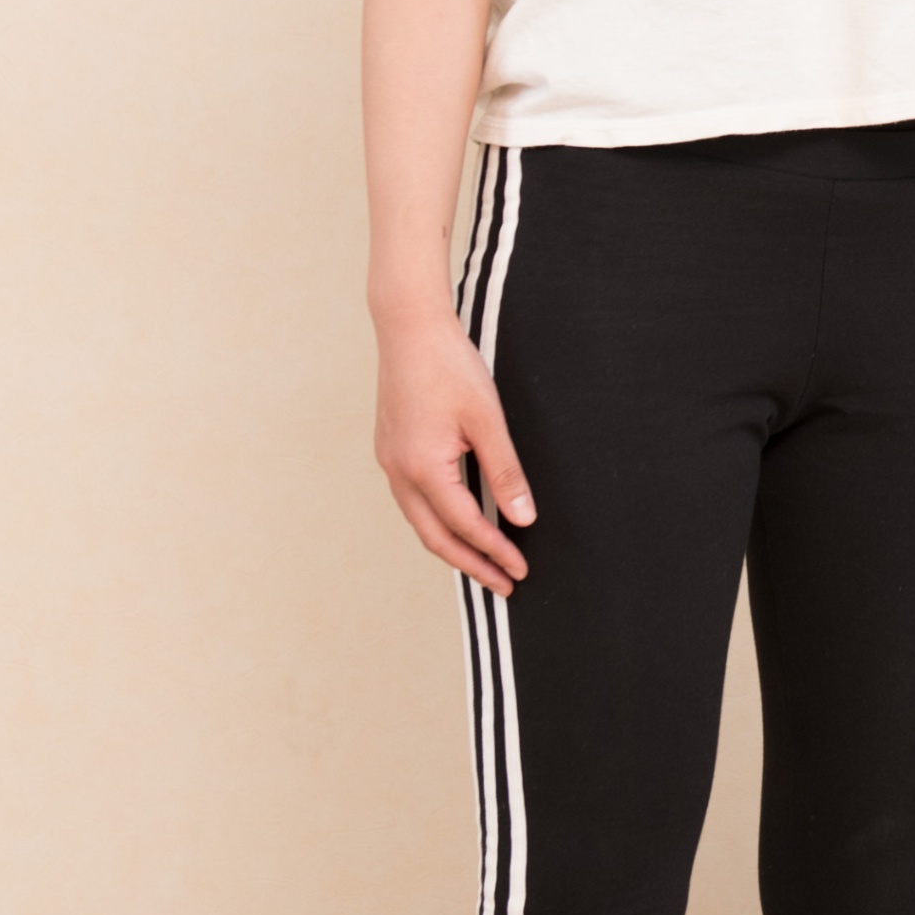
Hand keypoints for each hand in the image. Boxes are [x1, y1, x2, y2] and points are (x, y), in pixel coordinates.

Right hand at [374, 311, 532, 597]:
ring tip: (483, 563)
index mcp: (423, 468)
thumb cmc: (450, 367)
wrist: (409, 329)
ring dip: (452, 546)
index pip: (465, 526)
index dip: (495, 552)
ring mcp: (390, 462)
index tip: (519, 571)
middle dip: (472, 565)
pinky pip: (413, 501)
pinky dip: (437, 521)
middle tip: (503, 585)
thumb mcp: (487, 419)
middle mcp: (399, 472)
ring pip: (421, 522)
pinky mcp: (391, 450)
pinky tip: (457, 523)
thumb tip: (523, 517)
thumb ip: (505, 470)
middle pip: (435, 537)